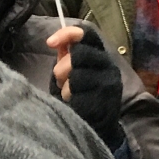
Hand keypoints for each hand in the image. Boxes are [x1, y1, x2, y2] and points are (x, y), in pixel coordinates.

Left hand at [47, 24, 124, 149]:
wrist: (97, 124)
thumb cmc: (81, 94)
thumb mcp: (73, 70)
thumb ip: (66, 54)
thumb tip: (55, 40)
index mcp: (101, 55)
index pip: (88, 34)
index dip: (68, 34)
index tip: (50, 43)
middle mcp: (108, 66)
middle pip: (79, 54)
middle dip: (62, 67)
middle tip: (61, 79)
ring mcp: (108, 83)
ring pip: (76, 75)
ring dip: (65, 86)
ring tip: (69, 93)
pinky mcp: (103, 99)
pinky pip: (77, 93)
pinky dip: (69, 98)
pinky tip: (73, 102)